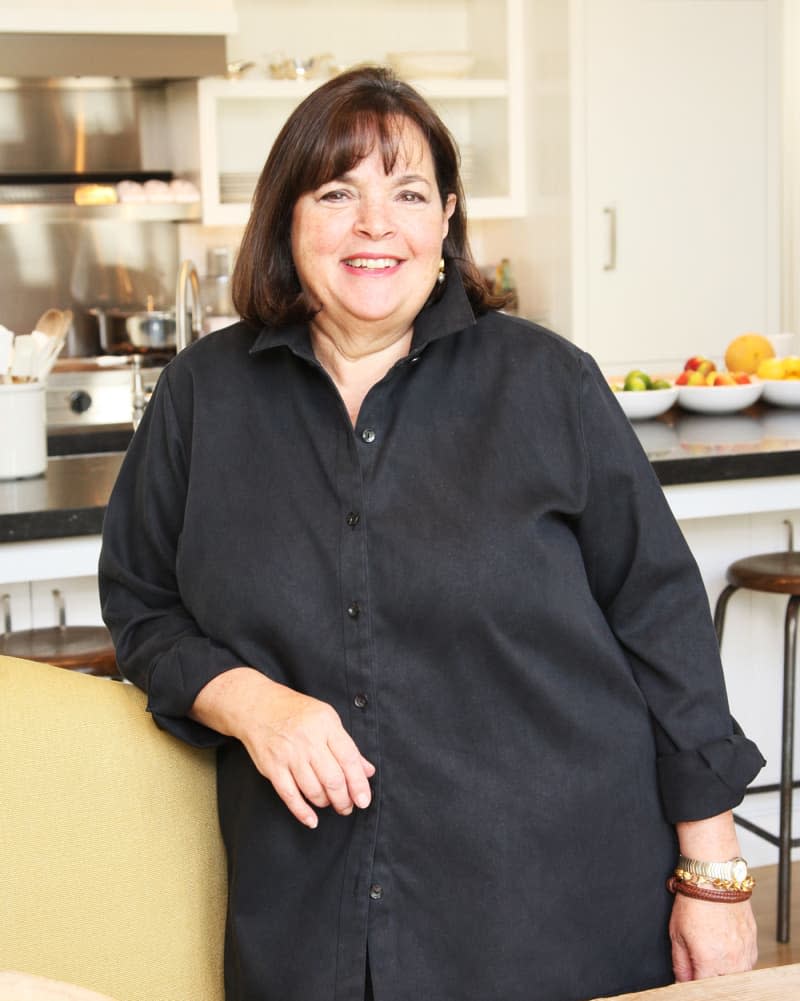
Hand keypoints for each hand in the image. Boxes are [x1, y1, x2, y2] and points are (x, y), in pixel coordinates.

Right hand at [191, 667, 374, 827]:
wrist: (258, 706)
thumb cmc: (296, 711)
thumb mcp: (327, 719)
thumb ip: (347, 745)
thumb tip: (367, 771)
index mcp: (326, 725)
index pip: (349, 759)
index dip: (359, 784)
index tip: (364, 800)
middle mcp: (308, 740)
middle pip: (332, 779)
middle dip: (344, 800)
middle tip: (348, 807)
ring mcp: (288, 754)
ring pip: (313, 790)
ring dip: (326, 803)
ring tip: (331, 804)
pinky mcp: (272, 767)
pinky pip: (289, 795)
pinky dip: (302, 812)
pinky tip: (312, 819)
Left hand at [669, 893, 757, 980]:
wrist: (715, 879)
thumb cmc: (694, 902)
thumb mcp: (677, 934)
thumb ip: (680, 963)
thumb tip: (682, 981)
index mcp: (710, 961)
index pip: (703, 988)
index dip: (693, 984)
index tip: (690, 977)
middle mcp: (731, 961)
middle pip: (721, 984)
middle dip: (709, 977)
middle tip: (700, 961)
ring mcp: (745, 953)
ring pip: (736, 976)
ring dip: (724, 971)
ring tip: (713, 952)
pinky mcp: (753, 943)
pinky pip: (747, 963)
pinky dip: (737, 961)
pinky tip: (726, 947)